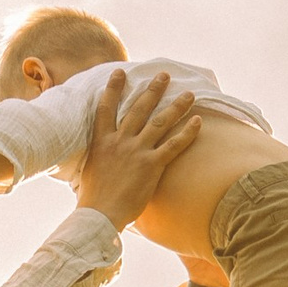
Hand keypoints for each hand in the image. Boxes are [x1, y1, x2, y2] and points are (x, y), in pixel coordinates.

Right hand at [71, 68, 202, 232]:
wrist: (100, 214)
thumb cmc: (93, 199)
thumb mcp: (89, 170)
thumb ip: (98, 157)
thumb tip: (99, 157)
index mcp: (101, 141)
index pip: (106, 108)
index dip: (113, 89)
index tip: (120, 72)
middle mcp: (120, 141)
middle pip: (139, 108)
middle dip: (153, 90)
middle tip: (164, 75)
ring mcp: (136, 151)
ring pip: (160, 122)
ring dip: (176, 106)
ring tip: (189, 94)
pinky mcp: (151, 165)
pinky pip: (173, 145)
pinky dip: (187, 132)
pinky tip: (198, 122)